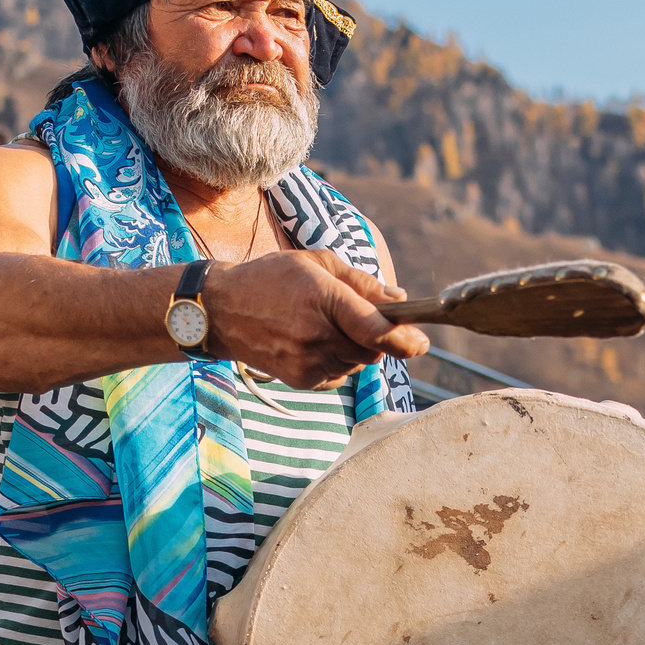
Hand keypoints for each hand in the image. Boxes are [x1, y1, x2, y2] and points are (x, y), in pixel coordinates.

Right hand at [203, 249, 430, 389]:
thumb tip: (401, 302)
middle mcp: (316, 334)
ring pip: (358, 364)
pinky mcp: (302, 381)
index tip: (421, 341)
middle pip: (372, 350)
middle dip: (377, 338)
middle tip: (360, 319)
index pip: (375, 329)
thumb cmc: (273, 279)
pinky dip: (338, 361)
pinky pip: (339, 375)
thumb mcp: (317, 264)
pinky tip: (313, 341)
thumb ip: (362, 283)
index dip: (405, 339)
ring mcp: (307, 362)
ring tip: (325, 325)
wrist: (222, 311)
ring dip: (356, 349)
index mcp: (323, 299)